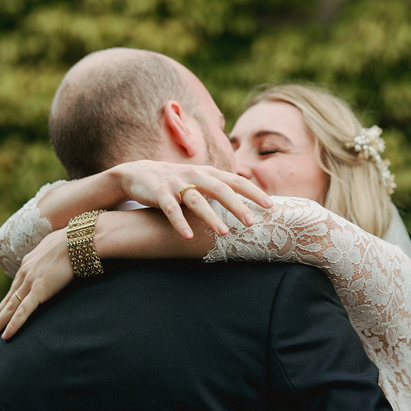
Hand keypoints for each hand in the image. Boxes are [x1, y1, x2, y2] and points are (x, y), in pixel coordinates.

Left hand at [0, 229, 71, 339]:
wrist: (77, 240)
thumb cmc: (73, 241)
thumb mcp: (55, 248)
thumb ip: (50, 256)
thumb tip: (55, 259)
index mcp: (28, 263)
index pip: (15, 286)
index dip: (7, 299)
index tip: (0, 309)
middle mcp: (25, 272)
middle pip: (9, 298)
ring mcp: (30, 281)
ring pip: (11, 307)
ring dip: (0, 321)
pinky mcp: (39, 290)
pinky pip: (23, 311)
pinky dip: (14, 324)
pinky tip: (7, 335)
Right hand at [115, 160, 272, 238]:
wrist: (139, 174)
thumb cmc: (177, 182)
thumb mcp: (200, 181)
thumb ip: (221, 189)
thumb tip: (250, 205)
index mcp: (208, 173)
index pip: (236, 181)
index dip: (253, 192)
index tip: (271, 207)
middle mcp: (195, 176)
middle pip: (220, 189)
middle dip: (237, 205)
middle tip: (251, 222)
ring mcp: (177, 184)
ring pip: (197, 200)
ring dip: (211, 216)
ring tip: (223, 233)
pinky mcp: (159, 194)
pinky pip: (171, 209)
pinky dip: (180, 223)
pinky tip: (188, 236)